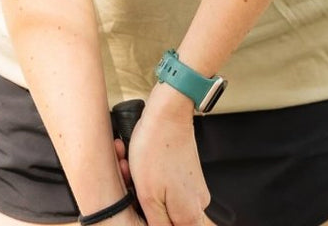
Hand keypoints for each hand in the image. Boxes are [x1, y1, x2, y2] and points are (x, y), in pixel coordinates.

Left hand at [127, 83, 210, 225]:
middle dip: (144, 208)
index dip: (151, 221)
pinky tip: (136, 167)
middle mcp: (198, 205)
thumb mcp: (148, 196)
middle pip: (167, 220)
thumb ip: (158, 224)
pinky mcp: (188, 176)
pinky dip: (150, 181)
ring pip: (164, 203)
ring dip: (143, 193)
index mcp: (189, 216)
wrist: (168, 113)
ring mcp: (194, 189)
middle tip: (130, 188)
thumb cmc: (156, 149)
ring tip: (129, 173)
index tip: (141, 206)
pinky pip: (167, 189)